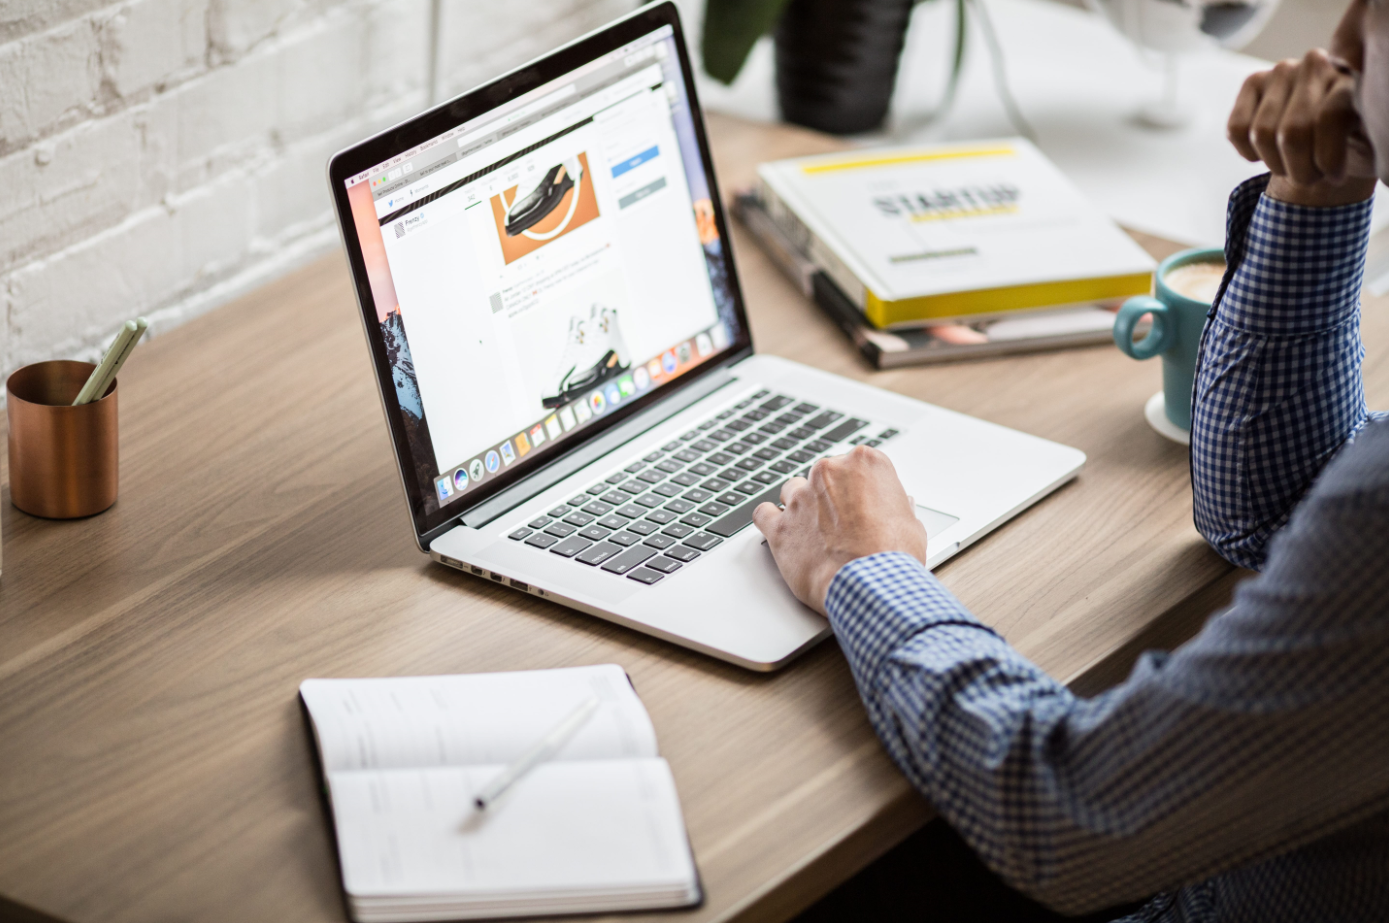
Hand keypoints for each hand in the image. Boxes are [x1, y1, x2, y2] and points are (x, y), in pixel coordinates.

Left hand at [752, 446, 926, 613]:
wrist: (870, 585)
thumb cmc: (893, 556)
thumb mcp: (911, 524)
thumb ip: (897, 506)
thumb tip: (898, 505)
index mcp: (865, 463)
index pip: (857, 465)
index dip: (860, 488)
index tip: (864, 504)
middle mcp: (829, 472)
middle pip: (824, 475)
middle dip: (831, 496)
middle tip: (844, 524)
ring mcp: (801, 497)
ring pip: (792, 490)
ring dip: (802, 506)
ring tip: (815, 532)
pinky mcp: (780, 526)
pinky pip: (764, 514)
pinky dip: (771, 521)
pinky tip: (782, 531)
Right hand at [1228, 49, 1377, 206]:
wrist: (1328, 134)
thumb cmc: (1352, 144)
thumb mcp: (1369, 145)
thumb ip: (1367, 137)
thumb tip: (1354, 134)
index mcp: (1353, 79)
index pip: (1329, 119)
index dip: (1326, 160)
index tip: (1334, 178)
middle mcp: (1317, 65)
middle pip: (1292, 133)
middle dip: (1298, 169)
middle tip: (1310, 177)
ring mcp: (1282, 70)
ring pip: (1262, 134)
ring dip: (1275, 164)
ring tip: (1292, 166)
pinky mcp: (1253, 81)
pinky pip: (1236, 129)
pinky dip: (1249, 153)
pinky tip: (1267, 152)